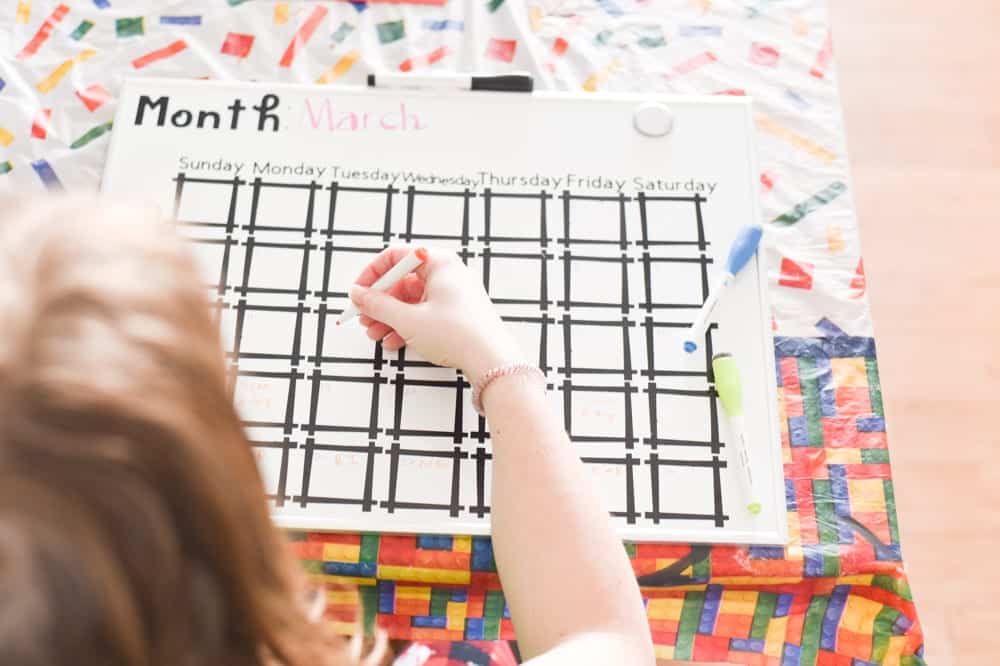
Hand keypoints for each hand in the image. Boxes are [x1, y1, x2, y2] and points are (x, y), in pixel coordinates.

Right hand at [349, 245, 523, 379]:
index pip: (396, 256)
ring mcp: (453, 293)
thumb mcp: (409, 319)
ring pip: (411, 299)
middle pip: (402, 279)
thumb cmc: (458, 334)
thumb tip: (359, 294)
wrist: (492, 360)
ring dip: (390, 317)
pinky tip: (394, 341)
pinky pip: (424, 312)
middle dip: (380, 302)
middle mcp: (448, 273)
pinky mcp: (456, 313)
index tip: (358, 293)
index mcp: (439, 262)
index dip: (372, 274)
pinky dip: (406, 325)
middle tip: (364, 318)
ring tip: (375, 334)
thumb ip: (378, 305)